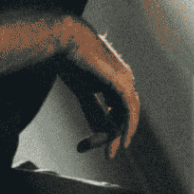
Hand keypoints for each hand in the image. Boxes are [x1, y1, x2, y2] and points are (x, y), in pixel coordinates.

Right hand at [57, 19, 140, 158]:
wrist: (66, 38)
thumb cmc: (69, 58)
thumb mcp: (82, 90)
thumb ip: (92, 107)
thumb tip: (98, 127)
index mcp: (114, 78)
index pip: (118, 108)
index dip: (111, 127)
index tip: (99, 142)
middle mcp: (124, 79)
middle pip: (125, 113)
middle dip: (117, 134)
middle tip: (110, 155)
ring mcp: (125, 79)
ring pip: (127, 113)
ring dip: (118, 133)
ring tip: (111, 151)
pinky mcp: (121, 81)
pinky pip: (128, 109)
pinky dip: (127, 125)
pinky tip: (124, 139)